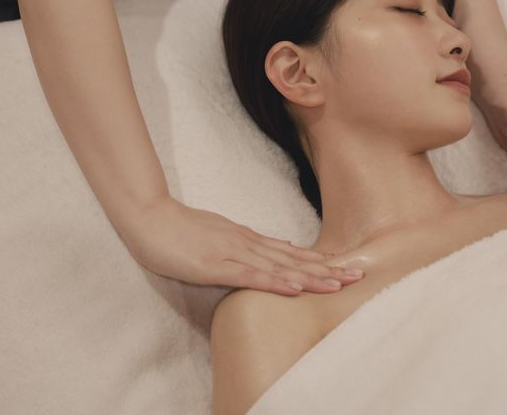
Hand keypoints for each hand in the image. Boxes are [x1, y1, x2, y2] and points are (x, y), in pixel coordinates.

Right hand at [122, 195, 364, 294]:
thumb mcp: (217, 235)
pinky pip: (251, 276)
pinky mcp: (216, 265)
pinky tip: (295, 288)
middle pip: (293, 259)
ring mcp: (232, 253)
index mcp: (247, 238)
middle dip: (326, 270)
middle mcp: (247, 244)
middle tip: (357, 277)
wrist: (149, 217)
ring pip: (279, 267)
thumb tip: (270, 252)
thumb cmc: (179, 228)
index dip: (319, 262)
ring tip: (338, 285)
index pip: (290, 253)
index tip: (345, 268)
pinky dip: (275, 282)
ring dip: (311, 277)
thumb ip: (243, 245)